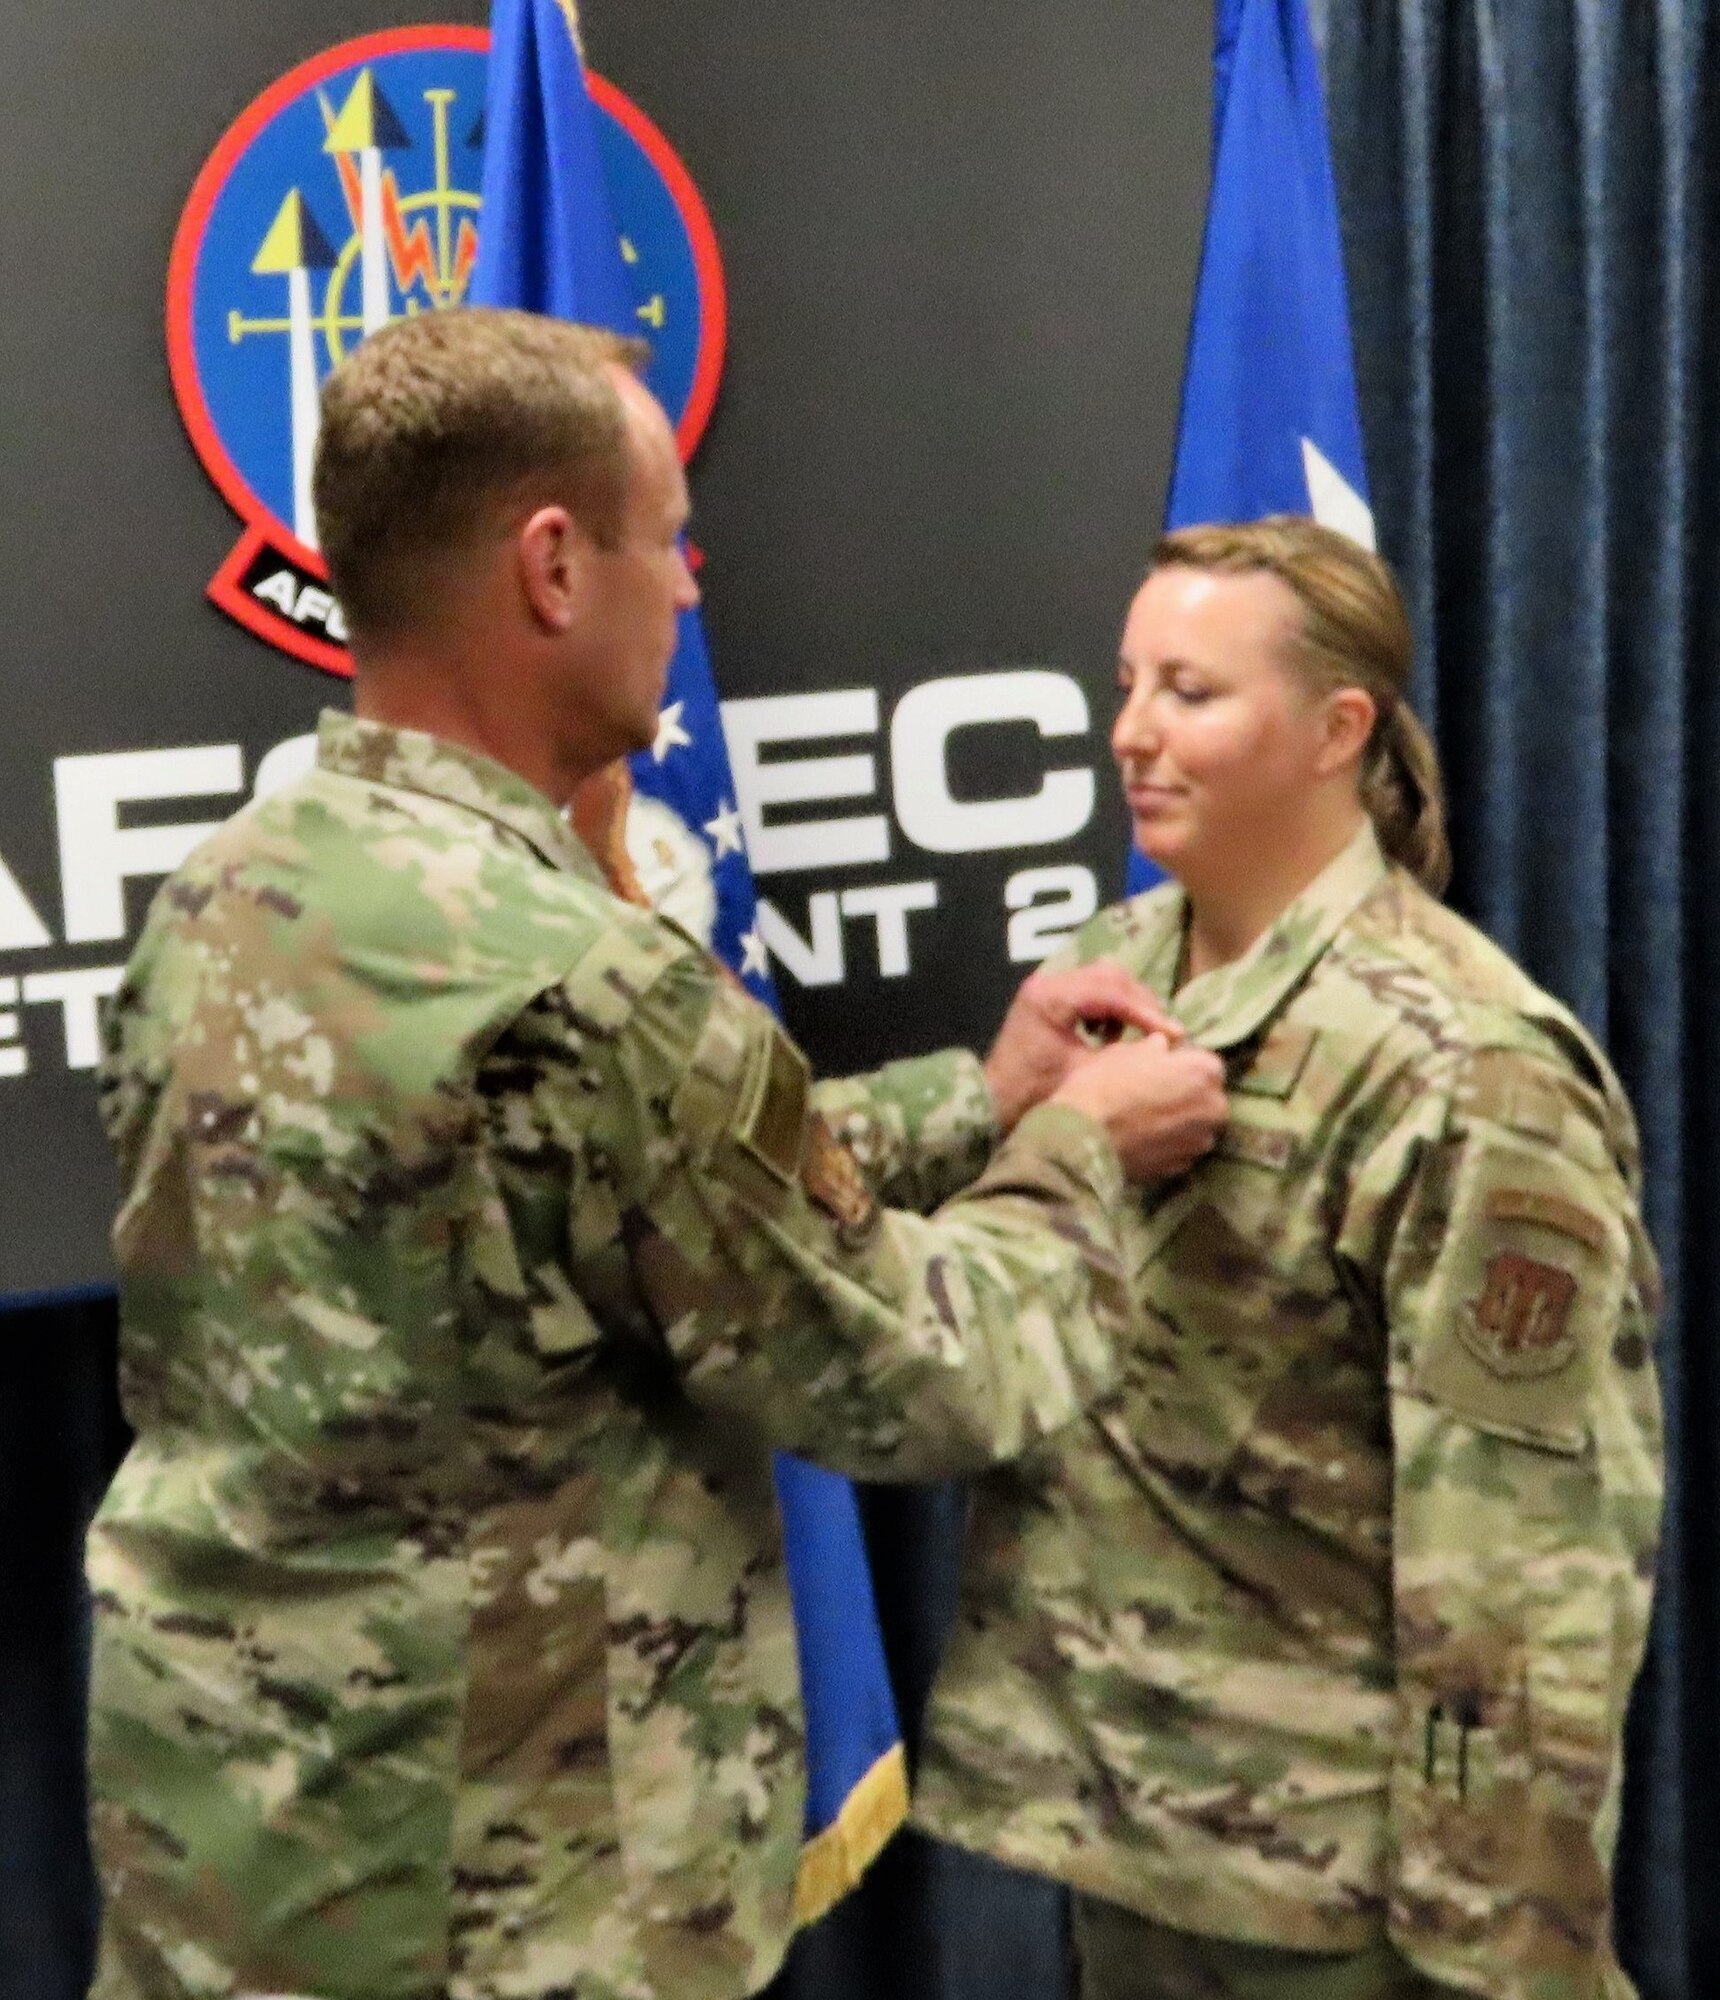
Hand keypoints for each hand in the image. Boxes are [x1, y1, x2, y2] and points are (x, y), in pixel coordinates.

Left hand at [983, 963, 1184, 1135]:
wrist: (993, 1105)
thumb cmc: (1035, 1096)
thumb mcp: (1085, 1077)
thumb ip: (1125, 1055)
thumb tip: (1167, 1044)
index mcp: (1051, 998)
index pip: (1111, 992)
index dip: (1147, 1012)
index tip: (1174, 1035)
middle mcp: (1047, 983)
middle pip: (1110, 976)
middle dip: (1141, 1003)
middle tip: (1163, 1032)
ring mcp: (1047, 987)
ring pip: (1103, 979)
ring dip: (1126, 1004)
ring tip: (1138, 1035)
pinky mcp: (1050, 998)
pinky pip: (1091, 990)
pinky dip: (1110, 1008)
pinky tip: (1110, 1036)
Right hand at [1050, 1034, 1226, 1181]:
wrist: (1082, 1139)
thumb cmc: (1103, 1085)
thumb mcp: (1125, 1050)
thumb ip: (1154, 1047)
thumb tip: (1162, 1046)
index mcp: (1205, 1072)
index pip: (1207, 1064)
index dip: (1183, 1065)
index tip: (1161, 1069)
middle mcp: (1214, 1108)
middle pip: (1207, 1097)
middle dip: (1187, 1094)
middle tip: (1153, 1094)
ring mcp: (1200, 1141)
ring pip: (1196, 1125)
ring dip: (1180, 1121)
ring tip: (1146, 1119)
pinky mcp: (1183, 1166)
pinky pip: (1181, 1148)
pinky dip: (1168, 1143)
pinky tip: (1143, 1138)